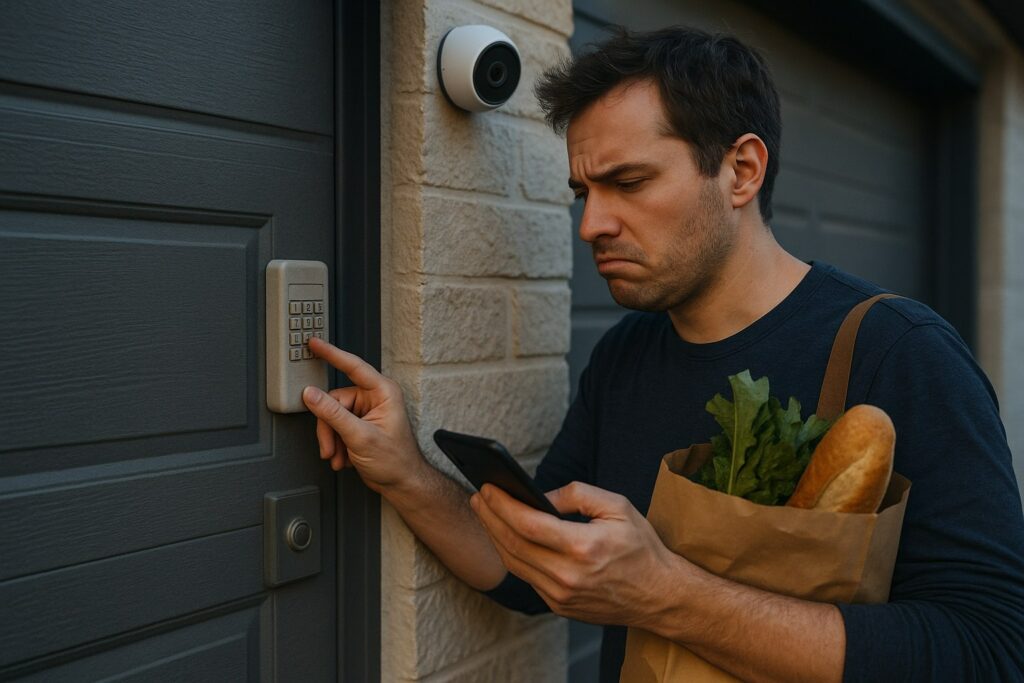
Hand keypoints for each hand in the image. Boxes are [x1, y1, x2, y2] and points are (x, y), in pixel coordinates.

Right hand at [302, 337, 423, 492]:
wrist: (402, 483)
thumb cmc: (395, 461)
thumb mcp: (360, 437)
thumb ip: (333, 414)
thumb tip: (311, 394)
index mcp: (383, 392)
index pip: (353, 366)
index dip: (332, 354)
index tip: (314, 343)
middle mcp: (375, 398)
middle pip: (335, 401)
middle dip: (330, 428)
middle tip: (331, 447)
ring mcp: (366, 412)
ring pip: (332, 416)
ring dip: (333, 440)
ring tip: (340, 457)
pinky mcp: (359, 425)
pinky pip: (336, 427)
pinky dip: (336, 444)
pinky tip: (344, 458)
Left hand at [469, 481, 684, 626]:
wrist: (659, 596)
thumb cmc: (641, 547)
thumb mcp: (617, 506)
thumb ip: (576, 494)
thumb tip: (539, 495)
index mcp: (584, 548)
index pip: (528, 524)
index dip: (502, 504)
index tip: (487, 487)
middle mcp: (568, 576)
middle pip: (513, 544)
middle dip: (490, 517)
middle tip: (478, 496)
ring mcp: (561, 596)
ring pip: (514, 563)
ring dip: (495, 536)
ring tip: (486, 513)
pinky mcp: (558, 607)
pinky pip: (527, 577)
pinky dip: (512, 555)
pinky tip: (506, 536)